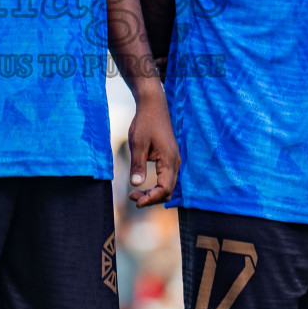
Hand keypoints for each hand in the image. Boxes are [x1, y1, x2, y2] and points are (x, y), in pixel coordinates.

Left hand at [127, 91, 178, 206]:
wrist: (153, 106)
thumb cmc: (145, 123)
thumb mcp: (137, 144)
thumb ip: (138, 165)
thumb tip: (136, 184)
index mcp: (169, 159)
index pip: (165, 188)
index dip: (152, 199)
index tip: (136, 202)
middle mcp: (175, 162)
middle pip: (168, 191)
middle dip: (151, 198)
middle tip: (132, 197)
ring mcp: (174, 160)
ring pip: (167, 186)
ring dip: (153, 193)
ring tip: (135, 193)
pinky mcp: (169, 158)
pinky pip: (166, 178)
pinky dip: (156, 186)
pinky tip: (143, 186)